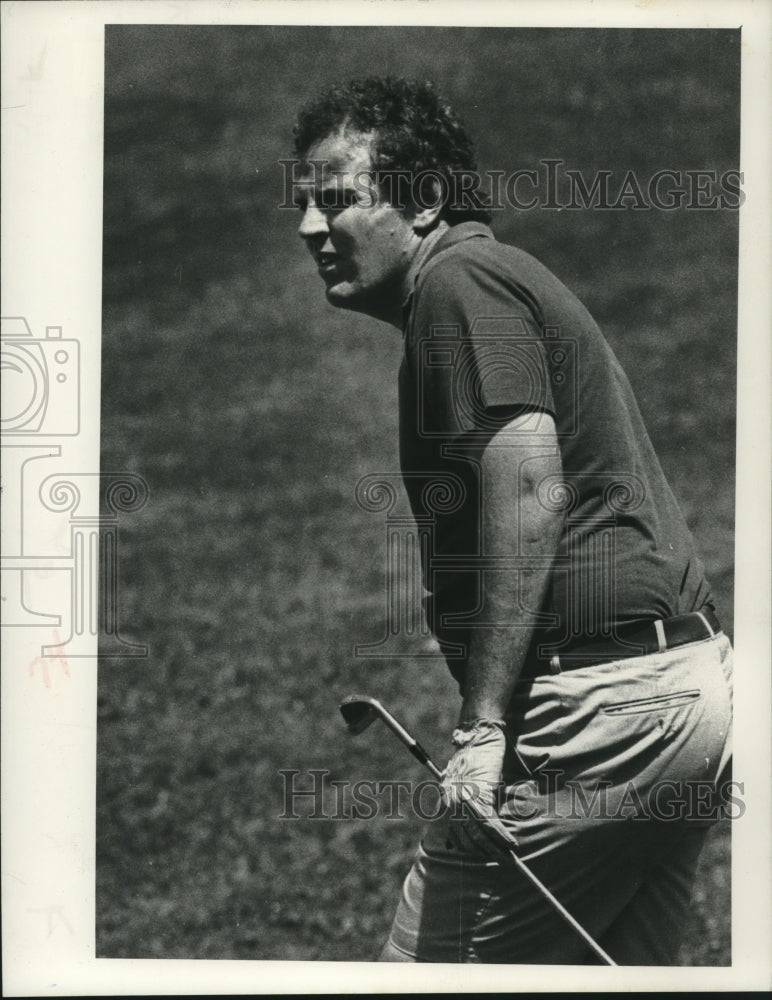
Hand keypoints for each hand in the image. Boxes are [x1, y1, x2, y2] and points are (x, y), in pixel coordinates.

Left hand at [441, 721, 513, 857]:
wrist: (478, 739)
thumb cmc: (475, 760)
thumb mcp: (466, 783)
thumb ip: (467, 802)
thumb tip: (480, 824)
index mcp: (447, 800)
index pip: (455, 834)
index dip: (470, 849)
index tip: (483, 857)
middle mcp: (452, 803)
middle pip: (468, 838)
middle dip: (485, 853)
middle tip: (499, 862)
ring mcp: (465, 801)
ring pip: (480, 834)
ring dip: (495, 849)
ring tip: (508, 858)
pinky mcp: (479, 795)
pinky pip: (490, 823)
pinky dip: (502, 836)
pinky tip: (511, 844)